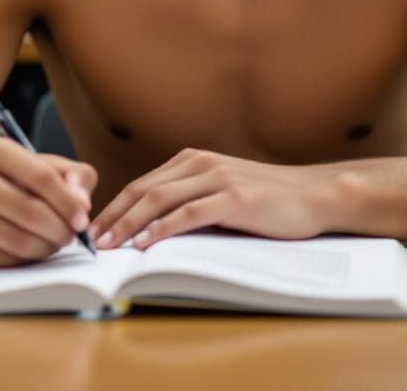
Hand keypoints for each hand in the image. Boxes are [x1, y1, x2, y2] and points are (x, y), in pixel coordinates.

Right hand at [0, 136, 97, 266]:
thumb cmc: (4, 180)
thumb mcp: (38, 164)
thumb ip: (72, 175)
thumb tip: (83, 203)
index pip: (41, 177)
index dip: (69, 201)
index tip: (83, 218)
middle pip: (31, 213)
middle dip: (61, 229)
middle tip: (72, 235)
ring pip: (20, 241)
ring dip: (48, 247)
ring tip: (54, 241)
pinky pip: (5, 261)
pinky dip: (27, 260)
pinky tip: (31, 248)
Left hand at [90, 149, 332, 250]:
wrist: (314, 194)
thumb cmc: (269, 199)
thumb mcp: (224, 190)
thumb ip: (193, 198)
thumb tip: (151, 228)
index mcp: (196, 160)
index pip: (144, 183)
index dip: (115, 206)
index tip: (95, 229)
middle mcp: (203, 164)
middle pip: (144, 189)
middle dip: (114, 216)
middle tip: (92, 241)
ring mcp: (218, 179)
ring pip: (160, 199)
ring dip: (130, 223)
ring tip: (111, 246)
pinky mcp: (234, 199)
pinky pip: (189, 214)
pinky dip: (163, 228)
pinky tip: (147, 244)